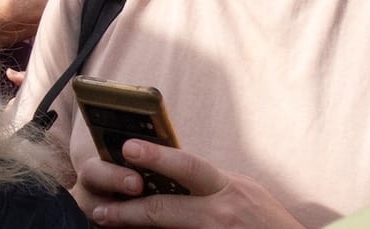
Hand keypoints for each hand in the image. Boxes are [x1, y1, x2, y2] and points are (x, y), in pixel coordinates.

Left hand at [80, 142, 299, 227]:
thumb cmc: (269, 223)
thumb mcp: (246, 192)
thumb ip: (212, 184)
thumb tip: (174, 170)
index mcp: (228, 187)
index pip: (188, 166)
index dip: (156, 156)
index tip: (127, 148)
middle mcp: (222, 212)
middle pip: (165, 209)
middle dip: (127, 210)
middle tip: (101, 210)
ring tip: (110, 226)